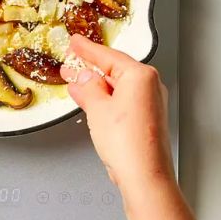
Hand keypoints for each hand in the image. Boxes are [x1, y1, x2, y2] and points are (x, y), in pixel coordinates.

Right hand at [60, 35, 173, 192]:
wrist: (145, 177)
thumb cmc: (128, 144)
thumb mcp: (97, 108)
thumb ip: (87, 88)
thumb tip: (82, 79)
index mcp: (141, 76)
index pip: (108, 56)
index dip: (87, 49)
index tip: (75, 42)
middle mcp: (150, 86)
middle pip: (114, 70)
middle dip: (90, 69)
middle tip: (70, 63)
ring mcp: (150, 103)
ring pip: (118, 86)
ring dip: (96, 86)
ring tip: (75, 84)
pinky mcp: (147, 119)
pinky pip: (123, 100)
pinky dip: (106, 99)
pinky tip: (91, 102)